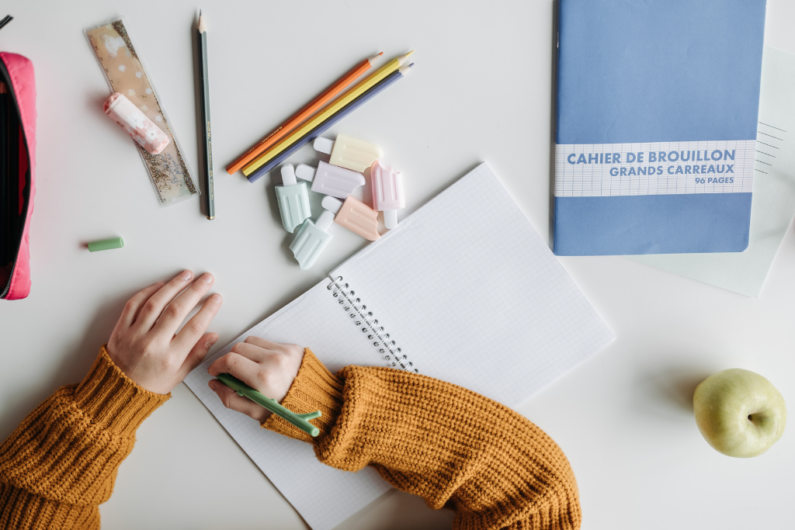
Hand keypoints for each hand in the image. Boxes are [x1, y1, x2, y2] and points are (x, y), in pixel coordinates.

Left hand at [107, 270, 222, 393]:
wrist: (116, 392)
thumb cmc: (149, 384)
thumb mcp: (179, 374)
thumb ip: (197, 354)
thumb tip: (213, 336)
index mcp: (170, 358)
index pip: (194, 328)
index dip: (208, 310)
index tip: (216, 298)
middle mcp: (152, 345)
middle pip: (177, 310)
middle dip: (194, 291)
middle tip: (206, 279)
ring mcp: (134, 335)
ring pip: (155, 303)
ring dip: (173, 286)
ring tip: (186, 276)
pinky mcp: (121, 329)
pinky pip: (134, 304)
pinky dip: (148, 292)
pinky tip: (161, 285)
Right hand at [207, 337, 303, 422]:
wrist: (314, 402)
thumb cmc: (286, 410)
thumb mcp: (255, 411)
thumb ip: (230, 398)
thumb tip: (215, 384)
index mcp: (263, 378)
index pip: (230, 360)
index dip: (218, 365)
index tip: (216, 371)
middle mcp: (274, 360)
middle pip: (238, 348)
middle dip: (230, 359)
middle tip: (233, 373)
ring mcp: (284, 351)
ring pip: (251, 341)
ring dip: (245, 353)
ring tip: (250, 368)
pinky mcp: (292, 347)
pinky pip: (267, 342)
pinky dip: (261, 351)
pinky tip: (265, 364)